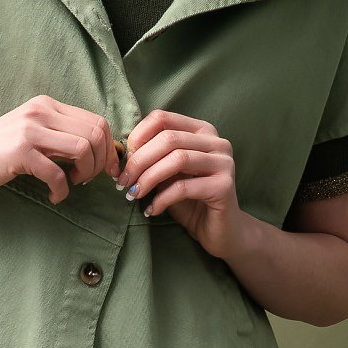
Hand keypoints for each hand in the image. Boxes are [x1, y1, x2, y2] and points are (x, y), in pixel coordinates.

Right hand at [0, 95, 120, 202]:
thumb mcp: (31, 134)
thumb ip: (59, 136)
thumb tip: (98, 152)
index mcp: (46, 105)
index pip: (97, 120)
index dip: (109, 148)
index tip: (106, 170)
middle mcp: (40, 112)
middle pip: (96, 133)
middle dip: (101, 162)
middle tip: (88, 180)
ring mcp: (30, 130)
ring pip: (84, 148)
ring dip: (86, 173)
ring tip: (72, 183)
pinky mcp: (19, 152)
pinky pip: (58, 173)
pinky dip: (62, 190)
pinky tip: (54, 196)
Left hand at [115, 108, 242, 257]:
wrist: (219, 229)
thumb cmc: (190, 200)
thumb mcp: (168, 173)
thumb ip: (153, 158)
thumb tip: (124, 153)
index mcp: (201, 130)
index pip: (162, 118)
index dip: (138, 136)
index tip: (124, 160)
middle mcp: (216, 142)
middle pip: (168, 139)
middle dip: (139, 161)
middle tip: (123, 182)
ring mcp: (224, 162)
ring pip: (177, 159)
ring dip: (148, 178)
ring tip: (134, 194)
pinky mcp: (224, 186)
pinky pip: (184, 187)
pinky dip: (161, 199)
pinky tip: (152, 210)